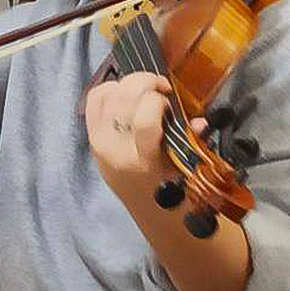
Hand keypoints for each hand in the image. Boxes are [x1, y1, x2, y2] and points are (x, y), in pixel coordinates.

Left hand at [82, 72, 203, 203]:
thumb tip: (199, 121)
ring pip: (106, 94)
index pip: (144, 120)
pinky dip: (110, 89)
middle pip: (123, 97)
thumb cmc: (172, 188)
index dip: (159, 100)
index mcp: (142, 161)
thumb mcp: (186, 167)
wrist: (147, 208)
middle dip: (145, 82)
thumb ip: (191, 140)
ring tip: (146, 90)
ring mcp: (99, 142)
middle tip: (161, 88)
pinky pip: (94, 99)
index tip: (171, 100)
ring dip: (129, 84)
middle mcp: (115, 149)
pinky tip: (127, 94)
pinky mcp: (90, 136)